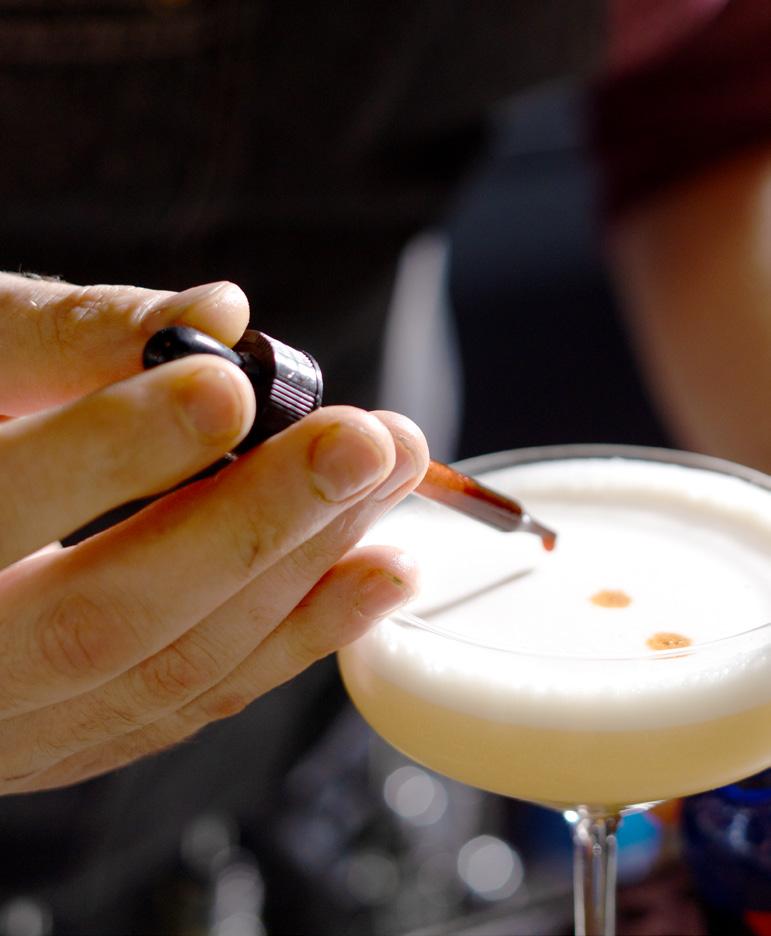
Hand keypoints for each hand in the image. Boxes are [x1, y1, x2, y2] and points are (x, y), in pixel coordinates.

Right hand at [0, 273, 427, 793]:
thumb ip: (60, 338)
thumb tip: (219, 316)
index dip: (119, 448)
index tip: (232, 387)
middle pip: (107, 614)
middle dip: (257, 522)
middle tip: (367, 441)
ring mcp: (6, 726)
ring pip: (164, 672)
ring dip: (301, 578)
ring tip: (390, 488)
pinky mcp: (65, 738)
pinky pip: (184, 705)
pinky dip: (289, 642)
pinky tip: (370, 579)